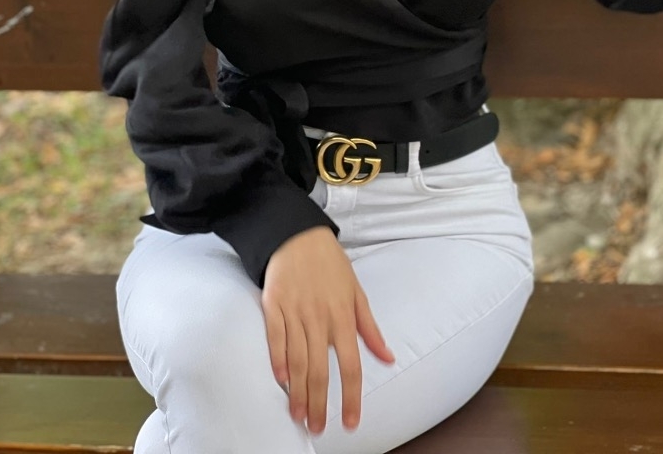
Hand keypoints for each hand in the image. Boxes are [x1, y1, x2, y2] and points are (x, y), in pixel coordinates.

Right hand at [262, 226, 394, 433]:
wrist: (298, 233)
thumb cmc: (331, 264)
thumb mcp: (356, 292)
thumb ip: (370, 328)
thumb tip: (388, 357)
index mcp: (343, 316)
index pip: (351, 364)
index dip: (352, 396)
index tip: (351, 422)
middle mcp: (320, 317)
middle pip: (321, 369)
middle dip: (320, 404)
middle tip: (318, 429)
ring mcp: (295, 311)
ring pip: (298, 360)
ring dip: (298, 392)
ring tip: (299, 416)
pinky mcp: (273, 305)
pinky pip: (275, 337)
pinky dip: (278, 360)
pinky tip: (282, 381)